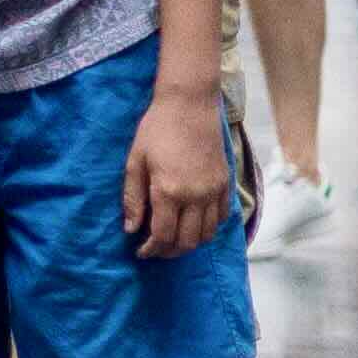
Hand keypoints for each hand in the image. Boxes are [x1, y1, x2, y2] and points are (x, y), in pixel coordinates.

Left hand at [126, 80, 230, 259]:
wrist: (189, 106)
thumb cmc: (156, 130)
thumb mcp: (135, 162)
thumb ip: (132, 199)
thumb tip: (131, 229)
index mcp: (169, 192)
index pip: (163, 236)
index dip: (152, 249)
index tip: (141, 252)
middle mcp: (196, 197)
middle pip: (188, 241)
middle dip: (170, 252)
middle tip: (156, 250)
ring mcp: (214, 191)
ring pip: (208, 234)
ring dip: (190, 243)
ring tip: (174, 241)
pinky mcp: (225, 184)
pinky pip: (222, 217)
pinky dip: (209, 227)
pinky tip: (194, 224)